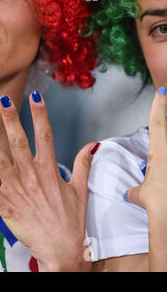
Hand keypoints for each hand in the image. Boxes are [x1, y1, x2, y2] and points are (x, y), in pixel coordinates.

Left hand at [0, 92, 98, 270]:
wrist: (61, 250)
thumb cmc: (71, 221)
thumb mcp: (80, 191)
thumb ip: (83, 165)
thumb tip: (92, 145)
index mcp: (50, 170)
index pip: (46, 136)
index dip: (40, 114)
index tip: (36, 95)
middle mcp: (32, 176)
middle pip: (19, 142)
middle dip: (11, 120)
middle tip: (1, 100)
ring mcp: (17, 190)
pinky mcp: (6, 205)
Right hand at [125, 87, 166, 211]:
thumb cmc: (160, 203)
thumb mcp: (142, 196)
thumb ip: (136, 192)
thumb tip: (131, 194)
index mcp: (160, 153)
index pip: (157, 123)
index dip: (159, 105)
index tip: (162, 91)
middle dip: (166, 118)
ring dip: (163, 143)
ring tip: (160, 160)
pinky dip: (163, 165)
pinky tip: (162, 169)